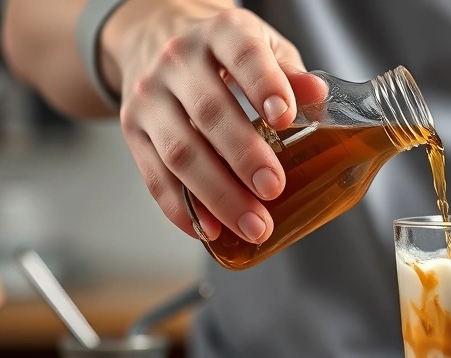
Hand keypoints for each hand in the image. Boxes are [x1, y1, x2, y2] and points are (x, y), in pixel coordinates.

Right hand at [106, 2, 327, 241]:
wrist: (157, 39)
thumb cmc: (226, 55)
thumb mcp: (264, 48)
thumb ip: (291, 74)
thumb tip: (317, 99)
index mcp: (221, 34)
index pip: (243, 55)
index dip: (264, 86)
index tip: (284, 119)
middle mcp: (178, 60)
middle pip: (209, 113)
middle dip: (244, 157)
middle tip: (274, 189)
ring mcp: (150, 95)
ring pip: (179, 151)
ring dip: (217, 195)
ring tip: (252, 225)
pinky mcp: (133, 129)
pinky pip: (154, 175)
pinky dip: (182, 208)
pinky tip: (211, 230)